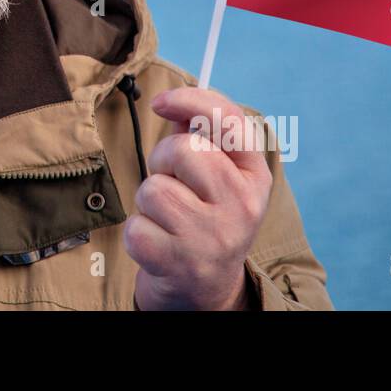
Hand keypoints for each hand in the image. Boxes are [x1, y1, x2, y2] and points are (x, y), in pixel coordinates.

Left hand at [123, 86, 272, 309]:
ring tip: (166, 218)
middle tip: (170, 181)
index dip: (192, 100)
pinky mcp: (180, 263)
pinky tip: (158, 244)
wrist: (206, 289)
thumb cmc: (203, 218)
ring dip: (148, 200)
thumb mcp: (214, 178)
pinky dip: (137, 234)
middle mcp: (242, 206)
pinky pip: (136, 226)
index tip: (161, 101)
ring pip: (153, 188)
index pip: (230, 121)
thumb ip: (197, 138)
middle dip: (163, 159)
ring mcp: (212, 237)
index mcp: (254, 177)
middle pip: (184, 150)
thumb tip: (174, 105)